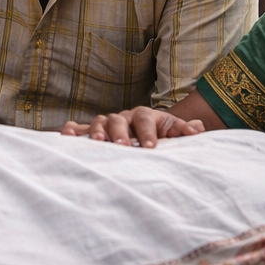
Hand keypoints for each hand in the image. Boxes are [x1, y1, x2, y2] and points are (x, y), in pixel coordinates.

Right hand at [59, 106, 204, 147]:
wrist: (145, 134)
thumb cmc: (159, 136)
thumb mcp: (174, 132)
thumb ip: (185, 130)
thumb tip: (198, 128)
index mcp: (144, 116)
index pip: (145, 119)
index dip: (147, 132)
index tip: (151, 147)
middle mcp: (123, 118)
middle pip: (118, 120)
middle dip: (120, 133)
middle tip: (123, 147)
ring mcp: (105, 124)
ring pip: (98, 123)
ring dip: (97, 132)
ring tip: (99, 144)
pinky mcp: (90, 133)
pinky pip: (77, 129)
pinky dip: (70, 131)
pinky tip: (65, 137)